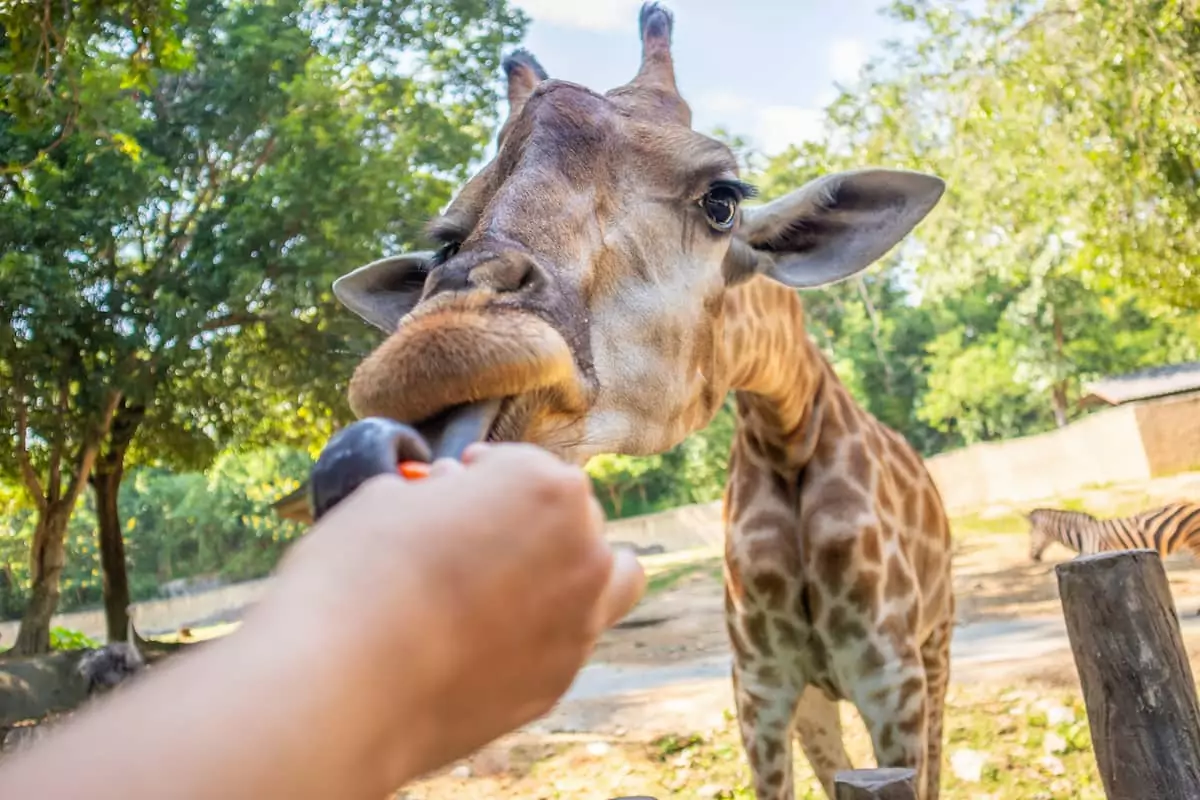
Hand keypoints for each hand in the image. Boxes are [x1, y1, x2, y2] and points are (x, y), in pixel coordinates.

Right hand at [250, 442, 644, 786]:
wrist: (344, 688)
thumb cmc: (358, 575)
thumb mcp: (390, 498)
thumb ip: (441, 495)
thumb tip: (449, 500)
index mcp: (548, 487)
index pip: (526, 466)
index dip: (484, 476)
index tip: (454, 488)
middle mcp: (583, 552)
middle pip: (574, 520)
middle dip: (530, 521)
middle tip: (473, 539)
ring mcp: (579, 623)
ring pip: (608, 583)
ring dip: (571, 574)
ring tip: (509, 587)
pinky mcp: (557, 683)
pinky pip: (565, 644)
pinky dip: (539, 636)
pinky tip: (481, 645)